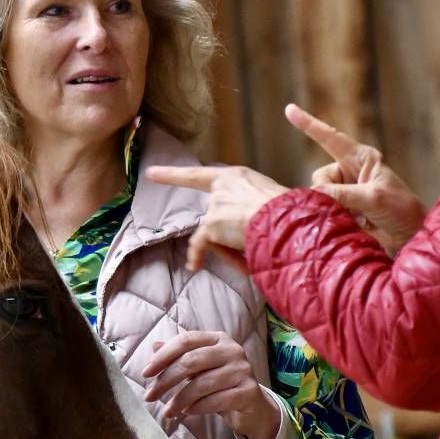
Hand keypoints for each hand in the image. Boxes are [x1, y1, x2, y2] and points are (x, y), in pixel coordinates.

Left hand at [141, 331, 280, 438]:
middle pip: (191, 361)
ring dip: (180, 400)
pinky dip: (198, 407)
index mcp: (218, 339)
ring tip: (168, 412)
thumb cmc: (221, 384)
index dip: (163, 356)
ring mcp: (243, 370)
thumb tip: (154, 346)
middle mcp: (232, 350)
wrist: (253, 407)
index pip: (185, 340)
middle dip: (166, 380)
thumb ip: (179, 356)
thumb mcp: (199, 368)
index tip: (145, 373)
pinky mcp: (249, 391)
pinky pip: (216, 400)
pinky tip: (187, 412)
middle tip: (150, 396)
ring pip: (202, 384)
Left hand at [145, 163, 288, 272]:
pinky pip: (199, 244)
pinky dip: (197, 255)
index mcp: (237, 176)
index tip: (151, 173)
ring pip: (212, 232)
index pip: (199, 175)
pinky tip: (195, 265)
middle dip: (225, 230)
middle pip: (212, 215)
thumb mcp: (270, 197)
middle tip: (248, 237)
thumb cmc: (289, 212)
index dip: (173, 174)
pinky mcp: (212, 224)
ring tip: (254, 247)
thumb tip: (243, 226)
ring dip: (229, 244)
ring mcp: (215, 205)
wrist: (288, 222)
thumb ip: (251, 204)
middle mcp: (222, 186)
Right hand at [287, 104, 425, 254]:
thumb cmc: (400, 210)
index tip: (289, 109)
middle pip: (319, 177)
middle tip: (351, 209)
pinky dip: (331, 217)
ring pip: (319, 195)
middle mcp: (349, 171)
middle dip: (327, 194)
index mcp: (361, 158)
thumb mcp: (373, 198)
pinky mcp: (342, 207)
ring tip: (357, 217)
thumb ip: (343, 194)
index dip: (309, 124)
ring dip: (332, 208)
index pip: (331, 137)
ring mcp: (344, 190)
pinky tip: (352, 223)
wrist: (408, 235)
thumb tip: (314, 194)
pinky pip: (323, 208)